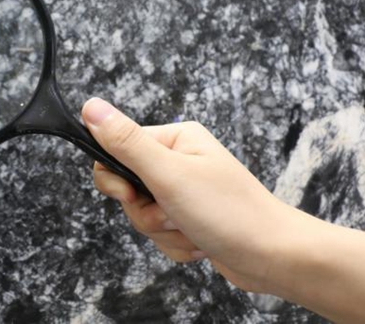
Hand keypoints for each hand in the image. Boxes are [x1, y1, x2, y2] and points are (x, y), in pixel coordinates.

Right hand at [82, 97, 300, 293]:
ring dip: (163, 231)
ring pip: (143, 214)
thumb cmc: (231, 212)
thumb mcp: (169, 174)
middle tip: (172, 213)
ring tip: (192, 229)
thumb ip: (126, 142)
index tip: (131, 193)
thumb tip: (91, 108)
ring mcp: (184, 190)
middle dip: (146, 212)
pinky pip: (160, 233)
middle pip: (127, 187)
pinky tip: (200, 242)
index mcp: (175, 138)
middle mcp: (178, 160)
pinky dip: (175, 244)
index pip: (116, 149)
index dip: (116, 178)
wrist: (273, 257)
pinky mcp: (189, 217)